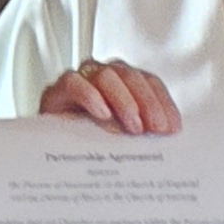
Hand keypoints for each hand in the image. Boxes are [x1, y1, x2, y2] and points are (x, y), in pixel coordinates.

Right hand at [37, 60, 182, 134]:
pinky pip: (75, 82)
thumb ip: (141, 131)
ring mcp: (82, 78)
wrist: (50, 148)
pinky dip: (91, 96)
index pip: (150, 82)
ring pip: (107, 76)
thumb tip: (167, 139)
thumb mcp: (121, 137)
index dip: (162, 102)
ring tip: (133, 128)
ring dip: (124, 101)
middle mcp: (105, 75)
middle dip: (148, 104)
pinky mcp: (59, 89)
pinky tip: (102, 114)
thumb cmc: (89, 141)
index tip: (172, 128)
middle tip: (156, 130)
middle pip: (131, 76)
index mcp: (126, 82)